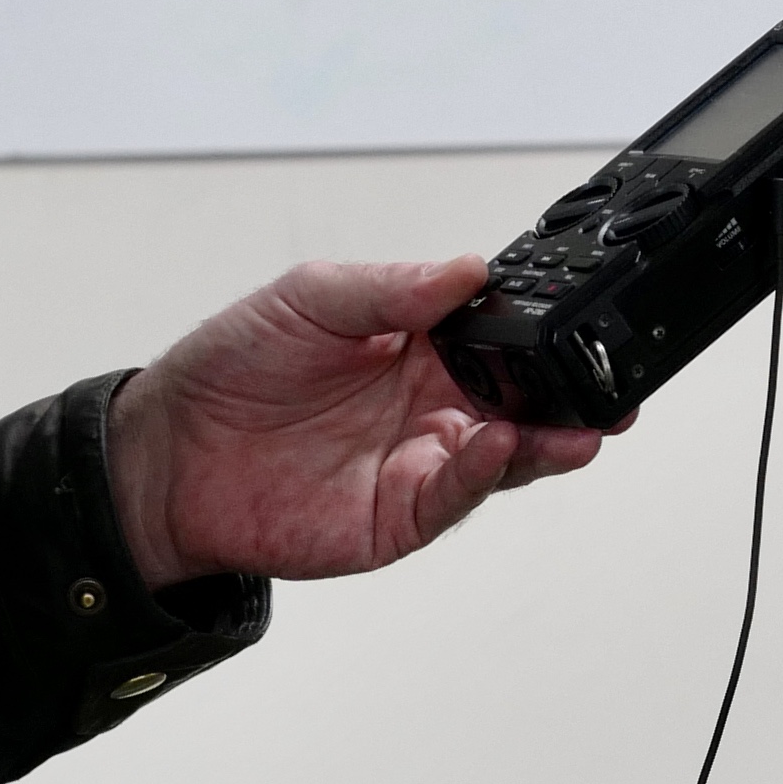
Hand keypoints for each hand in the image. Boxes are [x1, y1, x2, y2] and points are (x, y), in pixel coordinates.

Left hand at [110, 255, 603, 584]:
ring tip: (583, 426)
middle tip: (615, 384)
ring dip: (550, 441)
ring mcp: (420, 462)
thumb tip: (468, 267)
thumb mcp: (309, 298)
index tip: (585, 319)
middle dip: (576, 395)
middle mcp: (432, 404)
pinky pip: (455, 497)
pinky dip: (484, 474)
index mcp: (422, 343)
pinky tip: (498, 446)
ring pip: (507, 456)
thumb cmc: (231, 368)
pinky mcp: (398, 516)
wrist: (167, 453)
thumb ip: (392, 287)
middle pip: (525, 400)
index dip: (546, 332)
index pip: (504, 336)